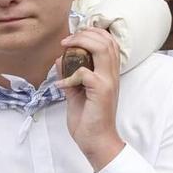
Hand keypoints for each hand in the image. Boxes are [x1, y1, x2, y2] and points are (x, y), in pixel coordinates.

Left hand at [59, 24, 125, 169]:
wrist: (97, 140)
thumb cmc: (88, 118)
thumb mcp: (76, 93)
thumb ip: (69, 75)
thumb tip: (59, 59)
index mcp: (109, 73)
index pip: (109, 42)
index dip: (92, 33)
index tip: (74, 36)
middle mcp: (112, 74)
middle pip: (106, 40)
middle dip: (84, 34)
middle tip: (67, 40)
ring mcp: (108, 81)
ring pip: (101, 49)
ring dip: (81, 44)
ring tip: (66, 48)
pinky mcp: (101, 91)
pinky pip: (83, 73)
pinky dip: (68, 75)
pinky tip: (61, 85)